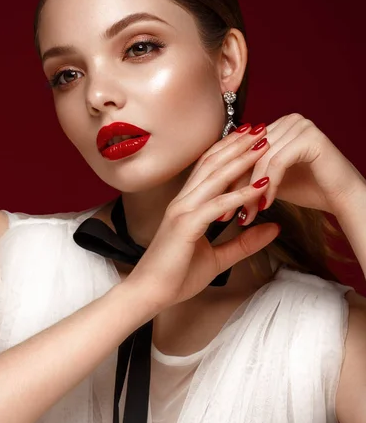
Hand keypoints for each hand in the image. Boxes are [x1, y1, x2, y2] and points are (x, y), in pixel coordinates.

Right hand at [125, 126, 279, 310]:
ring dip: (242, 159)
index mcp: (187, 205)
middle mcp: (183, 201)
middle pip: (213, 163)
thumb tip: (273, 228)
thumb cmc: (176, 276)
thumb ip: (244, 242)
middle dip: (238, 144)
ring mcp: (183, 211)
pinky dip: (240, 194)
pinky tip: (260, 186)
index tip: (252, 137)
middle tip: (262, 128)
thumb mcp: (218, 258)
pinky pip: (217, 205)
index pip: (209, 168)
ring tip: (264, 144)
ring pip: (216, 177)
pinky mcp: (185, 225)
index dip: (230, 149)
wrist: (149, 294)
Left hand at [218, 113, 365, 224]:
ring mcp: (298, 125)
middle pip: (248, 154)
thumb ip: (248, 173)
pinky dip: (270, 185)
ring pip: (260, 160)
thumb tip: (215, 180)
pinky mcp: (308, 136)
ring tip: (247, 214)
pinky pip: (278, 162)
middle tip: (224, 214)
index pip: (242, 151)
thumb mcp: (270, 179)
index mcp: (276, 125)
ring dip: (250, 190)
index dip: (226, 179)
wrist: (342, 197)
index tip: (215, 206)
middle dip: (235, 187)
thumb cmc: (308, 189)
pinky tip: (267, 204)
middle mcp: (286, 120)